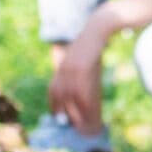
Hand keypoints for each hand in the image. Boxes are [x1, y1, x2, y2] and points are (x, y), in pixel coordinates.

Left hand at [47, 14, 112, 132]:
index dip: (55, 104)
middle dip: (63, 110)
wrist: (98, 28)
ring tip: (80, 122)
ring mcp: (71, 68)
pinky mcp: (81, 68)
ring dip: (75, 110)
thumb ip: (79, 69)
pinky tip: (88, 110)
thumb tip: (82, 82)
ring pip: (70, 95)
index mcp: (62, 66)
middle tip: (69, 123)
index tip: (58, 115)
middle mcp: (63, 68)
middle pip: (59, 95)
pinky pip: (82, 89)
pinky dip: (83, 102)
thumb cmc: (94, 42)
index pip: (54, 89)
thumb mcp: (82, 56)